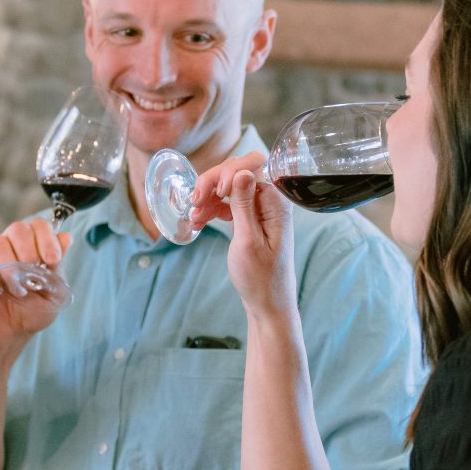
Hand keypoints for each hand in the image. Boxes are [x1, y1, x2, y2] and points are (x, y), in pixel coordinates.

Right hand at [0, 218, 74, 351]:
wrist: (9, 335)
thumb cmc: (32, 312)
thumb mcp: (54, 294)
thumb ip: (59, 267)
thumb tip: (66, 237)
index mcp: (31, 246)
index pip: (39, 226)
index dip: (47, 239)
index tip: (53, 260)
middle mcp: (9, 246)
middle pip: (17, 228)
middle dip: (29, 251)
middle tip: (32, 274)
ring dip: (11, 270)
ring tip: (18, 292)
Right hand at [189, 152, 293, 319]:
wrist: (267, 304)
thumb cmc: (261, 278)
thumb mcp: (248, 241)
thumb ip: (244, 205)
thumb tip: (242, 172)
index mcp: (276, 202)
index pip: (251, 166)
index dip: (227, 173)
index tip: (213, 195)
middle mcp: (270, 201)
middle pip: (237, 172)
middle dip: (212, 183)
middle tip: (194, 202)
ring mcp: (260, 209)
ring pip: (229, 187)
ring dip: (208, 198)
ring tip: (194, 217)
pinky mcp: (250, 219)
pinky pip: (228, 203)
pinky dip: (212, 209)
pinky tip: (198, 222)